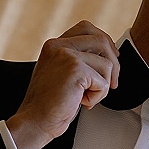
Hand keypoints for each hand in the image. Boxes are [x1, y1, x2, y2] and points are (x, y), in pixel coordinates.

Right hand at [6, 20, 119, 148]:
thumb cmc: (49, 104)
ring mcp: (67, 55)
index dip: (104, 42)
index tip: (112, 58)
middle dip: (113, 63)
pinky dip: (97, 97)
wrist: (35, 120)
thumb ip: (77, 60)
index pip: (86, 28)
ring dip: (102, 86)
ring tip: (85, 97)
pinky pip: (103, 82)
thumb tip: (108, 56)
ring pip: (106, 64)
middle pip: (101, 40)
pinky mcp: (75, 69)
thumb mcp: (61, 73)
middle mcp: (59, 46)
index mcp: (54, 45)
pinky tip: (82, 102)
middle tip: (111, 83)